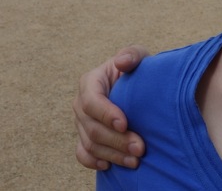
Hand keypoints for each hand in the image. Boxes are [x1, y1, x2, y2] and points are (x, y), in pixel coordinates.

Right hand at [73, 45, 148, 169]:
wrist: (135, 86)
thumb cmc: (136, 69)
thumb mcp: (138, 56)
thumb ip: (131, 55)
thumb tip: (121, 62)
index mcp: (90, 82)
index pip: (92, 101)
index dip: (106, 114)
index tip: (125, 124)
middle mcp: (81, 104)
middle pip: (92, 127)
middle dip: (116, 140)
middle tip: (140, 148)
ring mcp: (81, 122)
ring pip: (90, 144)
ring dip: (112, 155)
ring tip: (135, 160)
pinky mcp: (84, 137)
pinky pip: (82, 154)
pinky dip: (93, 161)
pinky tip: (110, 166)